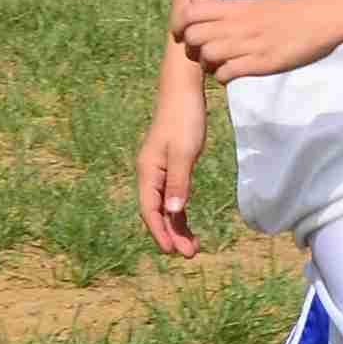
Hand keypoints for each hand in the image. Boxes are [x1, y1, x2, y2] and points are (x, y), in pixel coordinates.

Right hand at [135, 98, 207, 258]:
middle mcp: (150, 173)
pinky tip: (187, 221)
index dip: (160, 232)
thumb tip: (174, 212)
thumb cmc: (184, 118)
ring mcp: (159, 170)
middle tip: (191, 253)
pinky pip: (172, 195)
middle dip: (172, 235)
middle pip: (158, 212)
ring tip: (193, 246)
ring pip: (165, 206)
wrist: (183, 90)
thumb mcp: (184, 152)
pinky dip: (179, 211)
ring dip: (177, 226)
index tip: (173, 252)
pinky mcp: (170, 165)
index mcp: (148, 171)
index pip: (150, 210)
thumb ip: (179, 182)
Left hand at [175, 0, 342, 83]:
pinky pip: (227, 72)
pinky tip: (231, 74)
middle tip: (199, 53)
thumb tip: (193, 3)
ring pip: (207, 55)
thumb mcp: (251, 2)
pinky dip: (223, 76)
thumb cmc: (286, 11)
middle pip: (194, 35)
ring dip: (207, 64)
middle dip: (190, 47)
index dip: (178, 25)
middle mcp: (237, 24)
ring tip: (217, 65)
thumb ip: (222, 6)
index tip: (180, 35)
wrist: (318, 19)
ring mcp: (248, 43)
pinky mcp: (260, 63)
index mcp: (235, 7)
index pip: (190, 11)